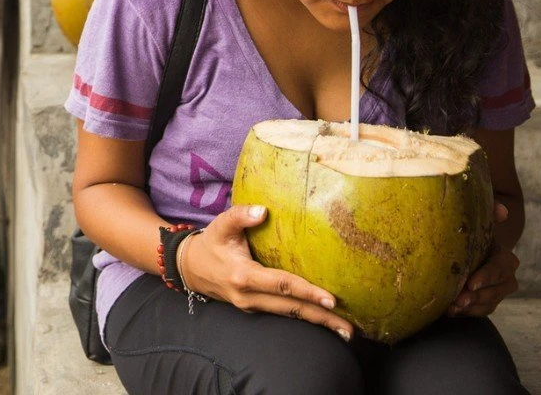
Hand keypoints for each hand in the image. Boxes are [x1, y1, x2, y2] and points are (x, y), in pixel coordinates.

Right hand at [180, 205, 352, 340]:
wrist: (190, 268)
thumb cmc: (211, 242)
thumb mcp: (221, 224)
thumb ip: (240, 215)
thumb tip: (263, 210)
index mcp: (243, 276)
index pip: (281, 285)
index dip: (307, 292)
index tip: (330, 299)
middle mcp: (248, 297)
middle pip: (291, 309)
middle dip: (321, 318)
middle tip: (350, 328)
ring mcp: (251, 307)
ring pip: (288, 316)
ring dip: (316, 323)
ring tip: (344, 330)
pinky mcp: (254, 309)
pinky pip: (281, 314)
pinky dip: (302, 317)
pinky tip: (321, 319)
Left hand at [448, 204, 519, 317]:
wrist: (471, 249)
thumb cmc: (472, 233)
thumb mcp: (479, 223)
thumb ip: (489, 213)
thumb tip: (502, 210)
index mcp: (505, 258)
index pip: (499, 269)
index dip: (486, 277)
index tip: (470, 283)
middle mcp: (507, 278)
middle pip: (495, 291)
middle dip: (476, 297)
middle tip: (458, 300)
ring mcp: (498, 293)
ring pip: (487, 304)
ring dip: (470, 307)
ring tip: (451, 307)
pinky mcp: (488, 303)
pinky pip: (480, 311)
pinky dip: (466, 313)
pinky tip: (450, 311)